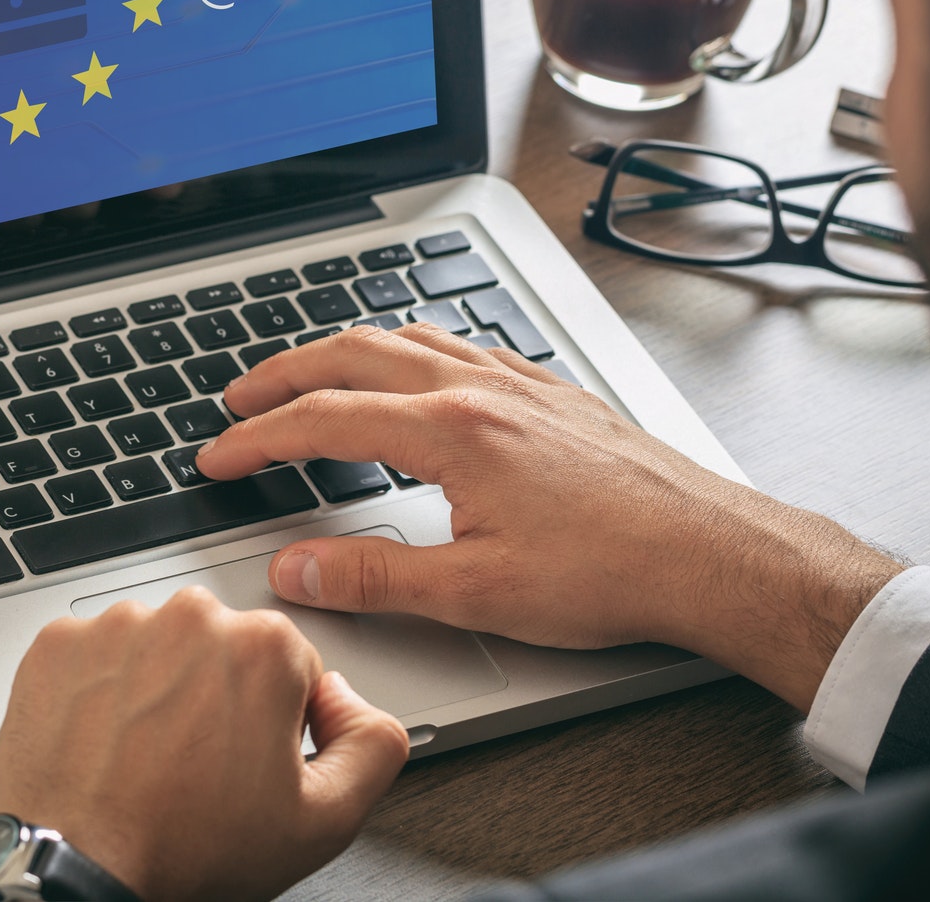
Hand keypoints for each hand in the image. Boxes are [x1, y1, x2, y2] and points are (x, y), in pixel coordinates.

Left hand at [0, 587, 407, 901]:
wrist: (77, 871)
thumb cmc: (184, 850)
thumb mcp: (323, 822)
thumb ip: (373, 745)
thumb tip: (351, 701)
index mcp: (263, 647)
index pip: (291, 666)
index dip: (276, 723)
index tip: (247, 762)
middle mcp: (190, 617)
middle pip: (222, 649)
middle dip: (217, 697)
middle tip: (197, 768)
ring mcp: (117, 626)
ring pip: (157, 648)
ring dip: (157, 690)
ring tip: (145, 759)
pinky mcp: (58, 642)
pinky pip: (94, 655)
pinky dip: (99, 690)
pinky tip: (104, 743)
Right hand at [198, 325, 902, 709]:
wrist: (712, 553)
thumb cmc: (613, 572)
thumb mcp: (476, 592)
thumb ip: (373, 577)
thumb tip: (295, 572)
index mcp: (450, 431)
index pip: (323, 421)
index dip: (257, 439)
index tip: (217, 458)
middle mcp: (479, 389)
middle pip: (351, 354)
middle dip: (282, 374)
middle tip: (238, 399)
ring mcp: (517, 381)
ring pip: (406, 336)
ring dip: (341, 350)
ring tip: (307, 374)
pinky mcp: (549, 391)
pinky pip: (458, 342)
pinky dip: (408, 346)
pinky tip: (413, 369)